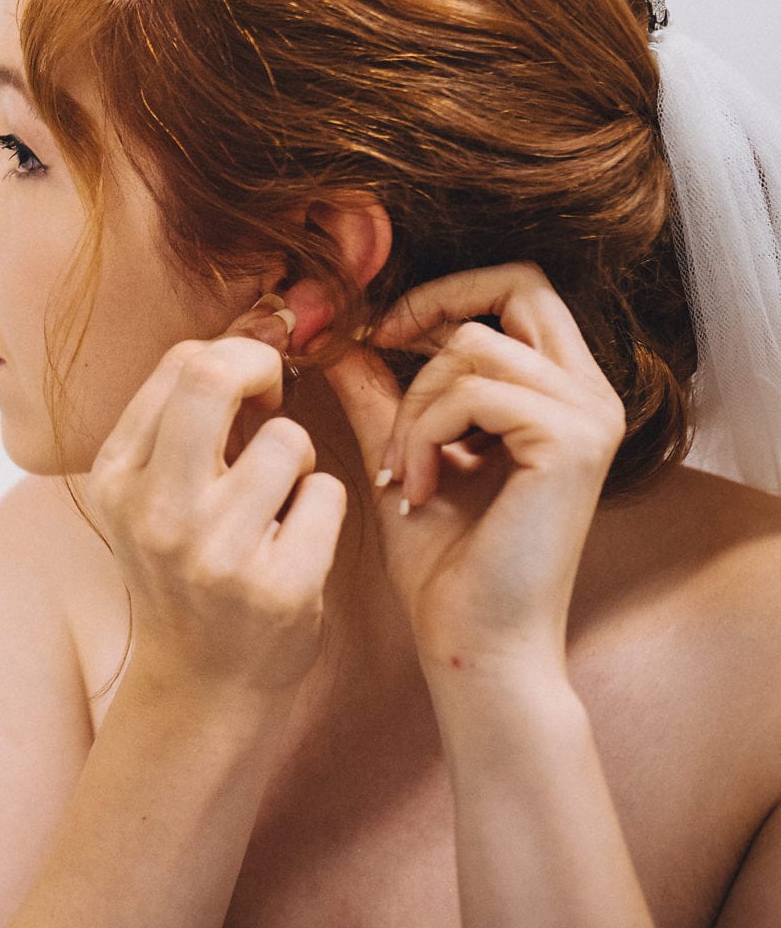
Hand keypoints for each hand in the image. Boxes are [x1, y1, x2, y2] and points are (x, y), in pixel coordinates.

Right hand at [84, 301, 348, 698]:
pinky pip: (326, 495)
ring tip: (279, 497)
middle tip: (277, 396)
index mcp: (115, 477)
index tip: (253, 386)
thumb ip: (182, 417)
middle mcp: (154, 511)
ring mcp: (214, 553)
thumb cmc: (186, 568)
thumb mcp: (151, 493)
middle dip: (264, 367)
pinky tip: (297, 539)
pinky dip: (321, 506)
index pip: (183, 363)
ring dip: (299, 457)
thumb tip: (256, 321)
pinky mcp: (276, 588)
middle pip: (215, 376)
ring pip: (289, 439)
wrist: (202, 682)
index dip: (235, 356)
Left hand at [320, 261, 626, 676]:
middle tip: (377, 360)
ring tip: (400, 473)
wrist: (474, 642)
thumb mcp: (402, 452)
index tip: (380, 334)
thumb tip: (337, 331)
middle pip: (518, 285)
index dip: (444, 293)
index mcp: (561, 391)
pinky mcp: (572, 442)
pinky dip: (423, 435)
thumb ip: (379, 391)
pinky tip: (416, 491)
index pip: (518, 288)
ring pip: (472, 347)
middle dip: (430, 313)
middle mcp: (590, 394)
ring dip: (412, 407)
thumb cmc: (444, 562)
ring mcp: (590, 416)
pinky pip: (473, 393)